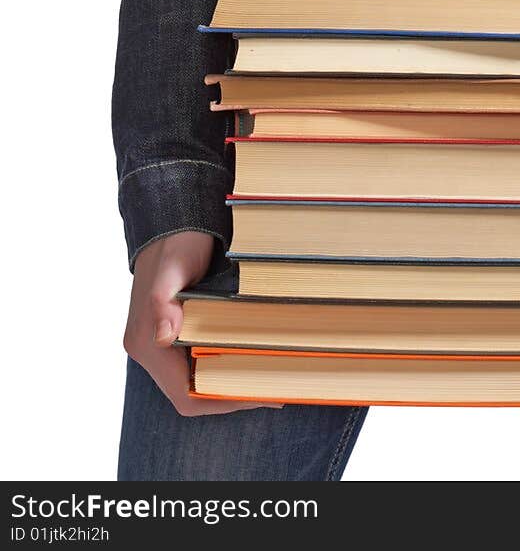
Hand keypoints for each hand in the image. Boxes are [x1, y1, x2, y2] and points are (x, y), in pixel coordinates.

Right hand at [123, 230, 277, 415]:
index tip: (256, 393)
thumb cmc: (175, 243)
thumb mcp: (173, 267)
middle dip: (229, 393)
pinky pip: (196, 362)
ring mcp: (160, 341)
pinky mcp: (172, 332)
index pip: (184, 395)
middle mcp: (150, 347)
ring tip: (264, 374)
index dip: (220, 401)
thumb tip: (165, 337)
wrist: (172, 221)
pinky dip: (221, 365)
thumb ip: (163, 302)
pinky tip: (247, 356)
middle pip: (191, 391)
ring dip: (227, 381)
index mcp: (146, 341)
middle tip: (270, 386)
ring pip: (195, 379)